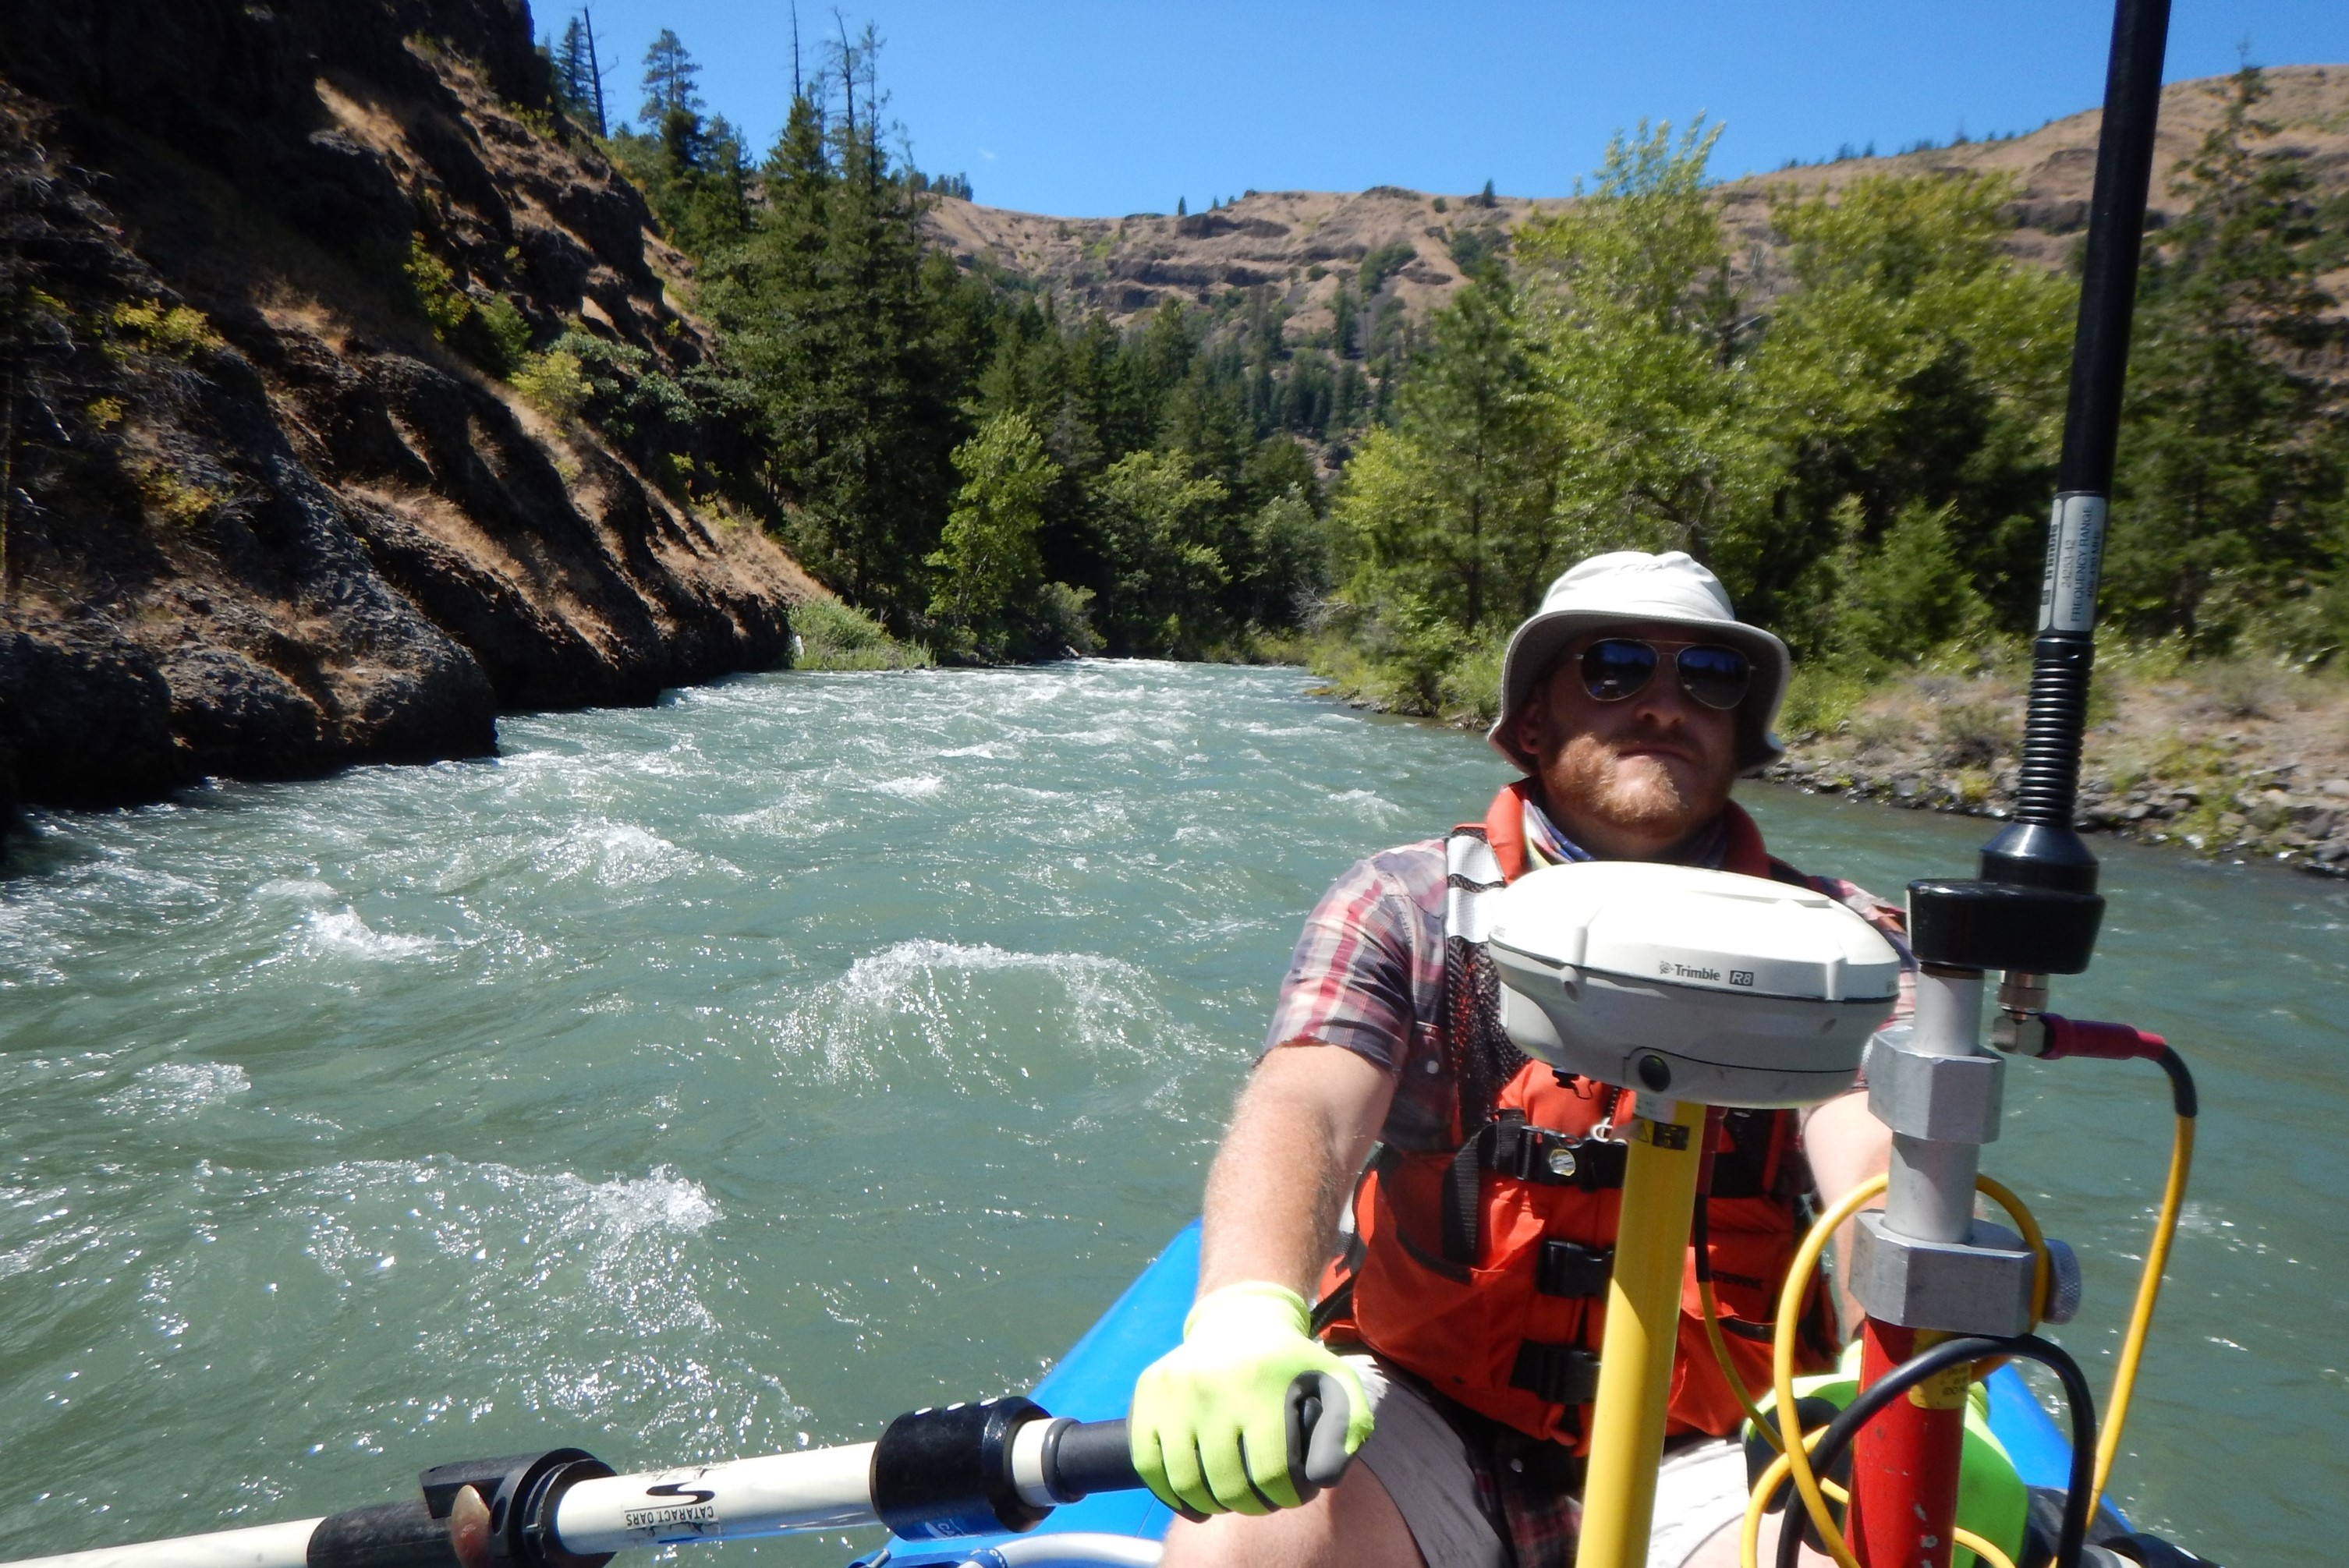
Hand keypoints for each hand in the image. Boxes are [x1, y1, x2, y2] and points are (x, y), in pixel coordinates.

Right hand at [1127, 1281, 1372, 1515]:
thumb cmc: (1291, 1363)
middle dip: (1251, 1505)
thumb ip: (1349, 1426)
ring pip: (1186, 1482)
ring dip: (1212, 1504)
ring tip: (1230, 1499)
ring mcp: (1174, 1391)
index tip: (1292, 1494)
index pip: (1271, 1473)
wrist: (1240, 1321)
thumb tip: (1327, 1476)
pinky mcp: (1147, 1394)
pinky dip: (1170, 1493)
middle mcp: (1212, 1386)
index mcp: (1260, 1385)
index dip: (1286, 1497)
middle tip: (1262, 1499)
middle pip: (1227, 1484)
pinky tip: (1194, 1498)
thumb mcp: (1334, 1381)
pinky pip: (1148, 1464)